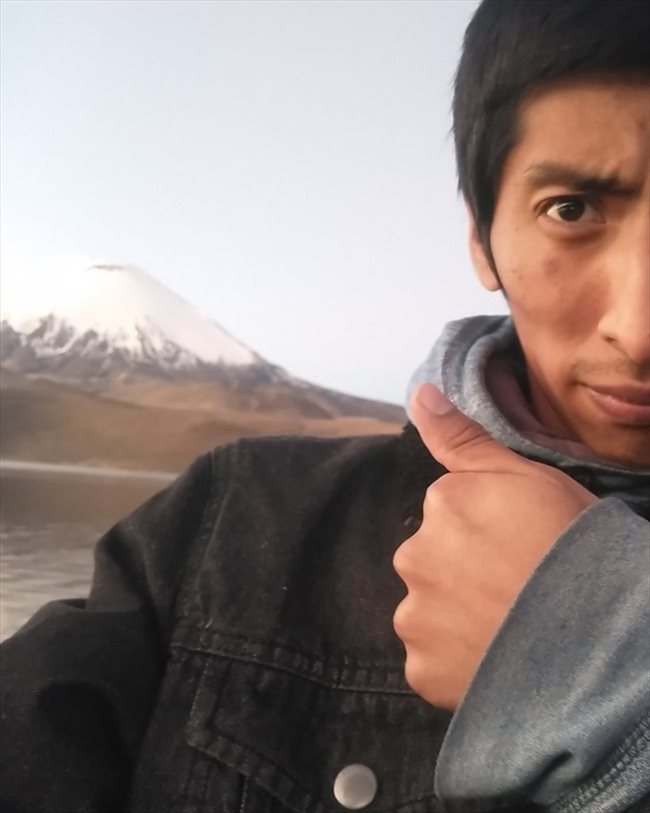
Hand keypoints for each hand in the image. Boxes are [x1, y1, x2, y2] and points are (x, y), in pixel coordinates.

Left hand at [392, 384, 596, 710]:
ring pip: (429, 613)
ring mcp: (415, 617)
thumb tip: (418, 392)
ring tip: (508, 630)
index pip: (451, 515)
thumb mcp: (525, 477)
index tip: (521, 549)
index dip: (490, 534)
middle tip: (516, 592)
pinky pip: (430, 662)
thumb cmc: (571, 547)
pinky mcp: (421, 670)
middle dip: (463, 574)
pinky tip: (494, 660)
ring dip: (456, 621)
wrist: (598, 638)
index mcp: (441, 504)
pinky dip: (454, 663)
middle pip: (433, 562)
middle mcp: (414, 556)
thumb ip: (463, 438)